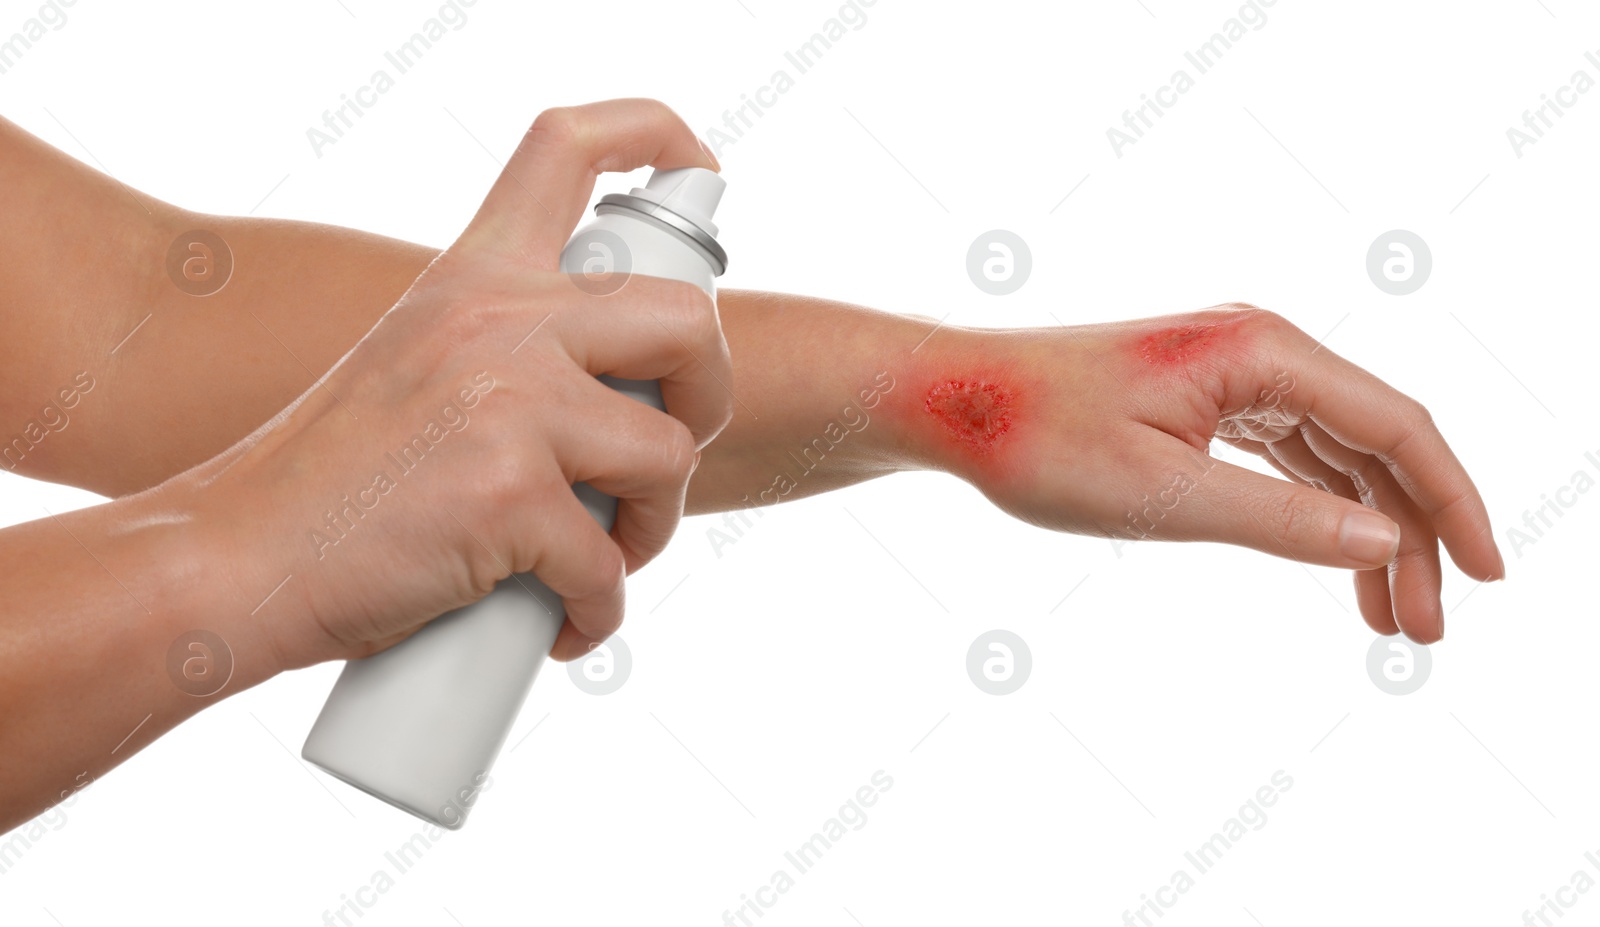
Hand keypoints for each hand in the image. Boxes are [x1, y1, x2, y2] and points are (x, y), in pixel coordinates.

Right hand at [180, 99, 730, 667]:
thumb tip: (617, 400)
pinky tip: (569, 624)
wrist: (234, 557)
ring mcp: (509, 404)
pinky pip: (609, 565)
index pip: (571, 144)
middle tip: (669, 452)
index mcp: (473, 274)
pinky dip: (600, 610)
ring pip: (668, 456)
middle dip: (710, 397)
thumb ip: (505, 348)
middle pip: (686, 323)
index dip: (656, 132)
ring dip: (653, 526)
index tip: (700, 166)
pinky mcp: (510, 497)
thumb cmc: (326, 479)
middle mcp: (499, 320)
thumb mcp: (416, 361)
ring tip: (604, 558)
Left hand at [920, 304, 1502, 642]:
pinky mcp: (1201, 396)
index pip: (1394, 425)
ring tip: (1390, 616)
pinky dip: (1316, 506)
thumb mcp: (1162, 494)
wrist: (951, 401)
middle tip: (1428, 628)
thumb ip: (1278, 519)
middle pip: (1373, 441)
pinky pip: (1287, 451)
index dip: (1452, 502)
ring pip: (1333, 452)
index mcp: (1261, 352)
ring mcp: (1230, 370)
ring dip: (1367, 528)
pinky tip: (1338, 556)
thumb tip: (1384, 542)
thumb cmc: (1037, 439)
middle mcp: (1258, 349)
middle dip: (1412, 534)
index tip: (1488, 578)